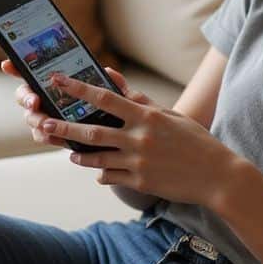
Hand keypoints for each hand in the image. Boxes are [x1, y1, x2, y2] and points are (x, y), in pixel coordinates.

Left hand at [5, 63, 242, 209]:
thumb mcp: (171, 117)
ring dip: (79, 154)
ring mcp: (138, 162)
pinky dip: (102, 173)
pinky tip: (98, 172)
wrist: (217, 176)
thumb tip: (118, 84)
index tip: (58, 81)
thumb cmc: (195, 142)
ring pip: (97, 158)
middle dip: (64, 127)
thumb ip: (142, 103)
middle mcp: (138, 138)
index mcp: (146, 117)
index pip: (105, 99)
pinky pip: (111, 177)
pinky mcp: (140, 182)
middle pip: (92, 131)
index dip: (78, 89)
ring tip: (69, 151)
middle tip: (44, 122)